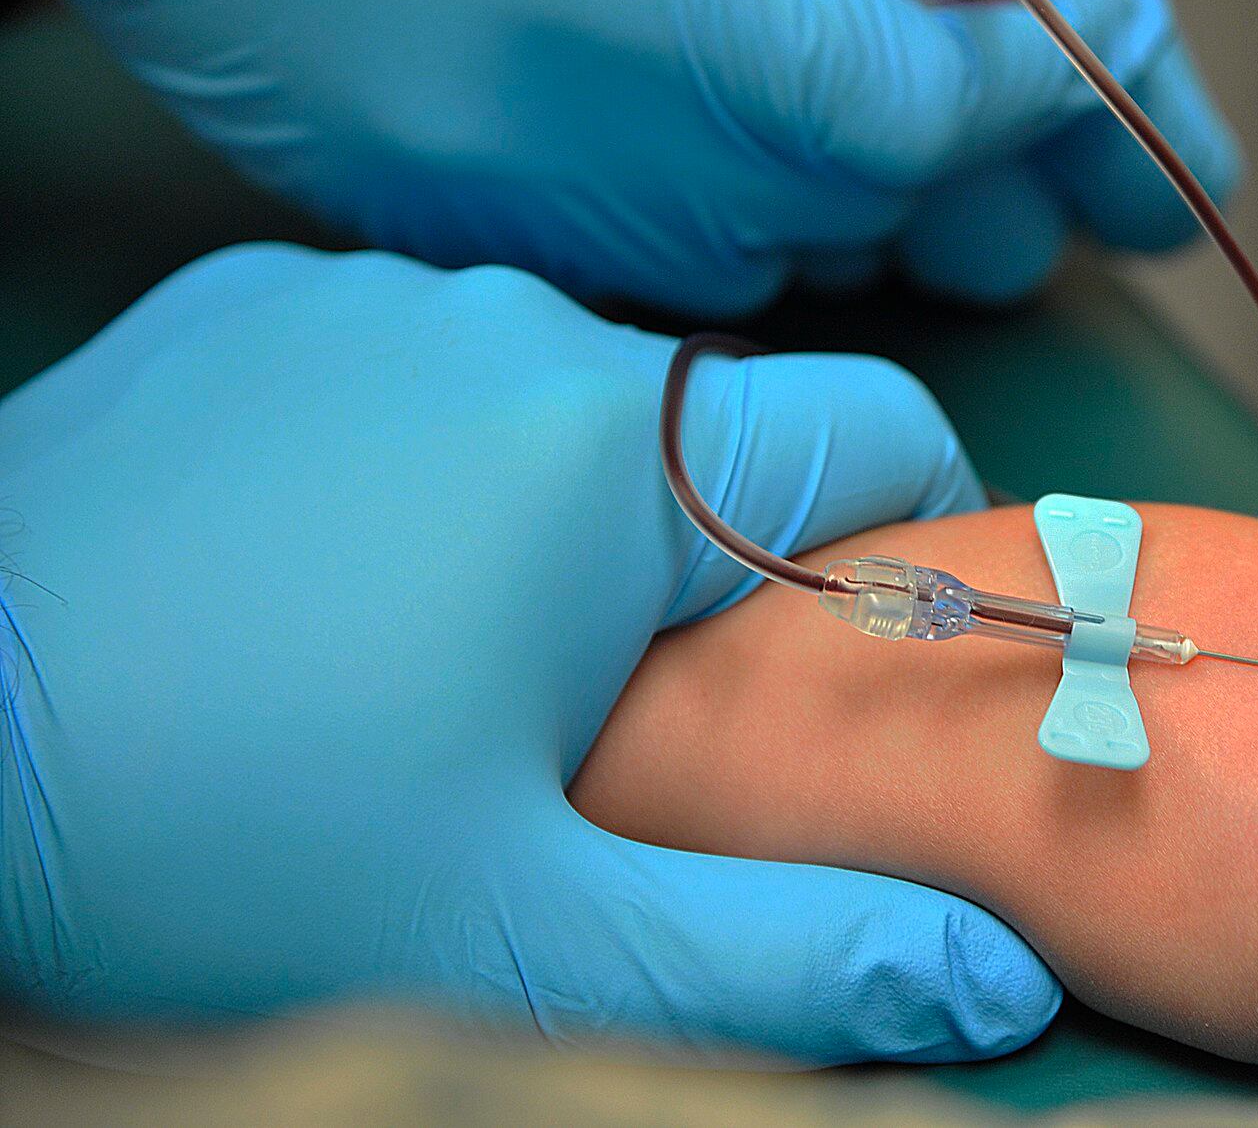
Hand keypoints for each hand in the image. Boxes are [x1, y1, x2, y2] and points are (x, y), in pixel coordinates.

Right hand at [0, 0, 1192, 313]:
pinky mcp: (412, 208)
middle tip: (1053, 76)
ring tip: (898, 88)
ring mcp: (465, 197)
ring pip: (746, 248)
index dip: (1023, 78)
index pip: (893, 100)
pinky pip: (628, 252)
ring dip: (845, 173)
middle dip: (956, 138)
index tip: (1099, 38)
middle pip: (836, 198)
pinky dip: (721, 195)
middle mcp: (541, 141)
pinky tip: (730, 112)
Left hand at [0, 245, 1057, 1061]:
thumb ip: (795, 957)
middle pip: (714, 423)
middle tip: (617, 714)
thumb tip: (1006, 981)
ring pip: (562, 393)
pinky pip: (413, 365)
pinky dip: (424, 455)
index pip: (881, 421)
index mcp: (617, 440)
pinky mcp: (247, 300)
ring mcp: (364, 293)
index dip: (913, 536)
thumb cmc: (234, 841)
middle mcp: (508, 317)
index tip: (852, 659)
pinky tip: (325, 572)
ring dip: (562, 508)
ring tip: (448, 655)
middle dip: (709, 557)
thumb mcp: (534, 940)